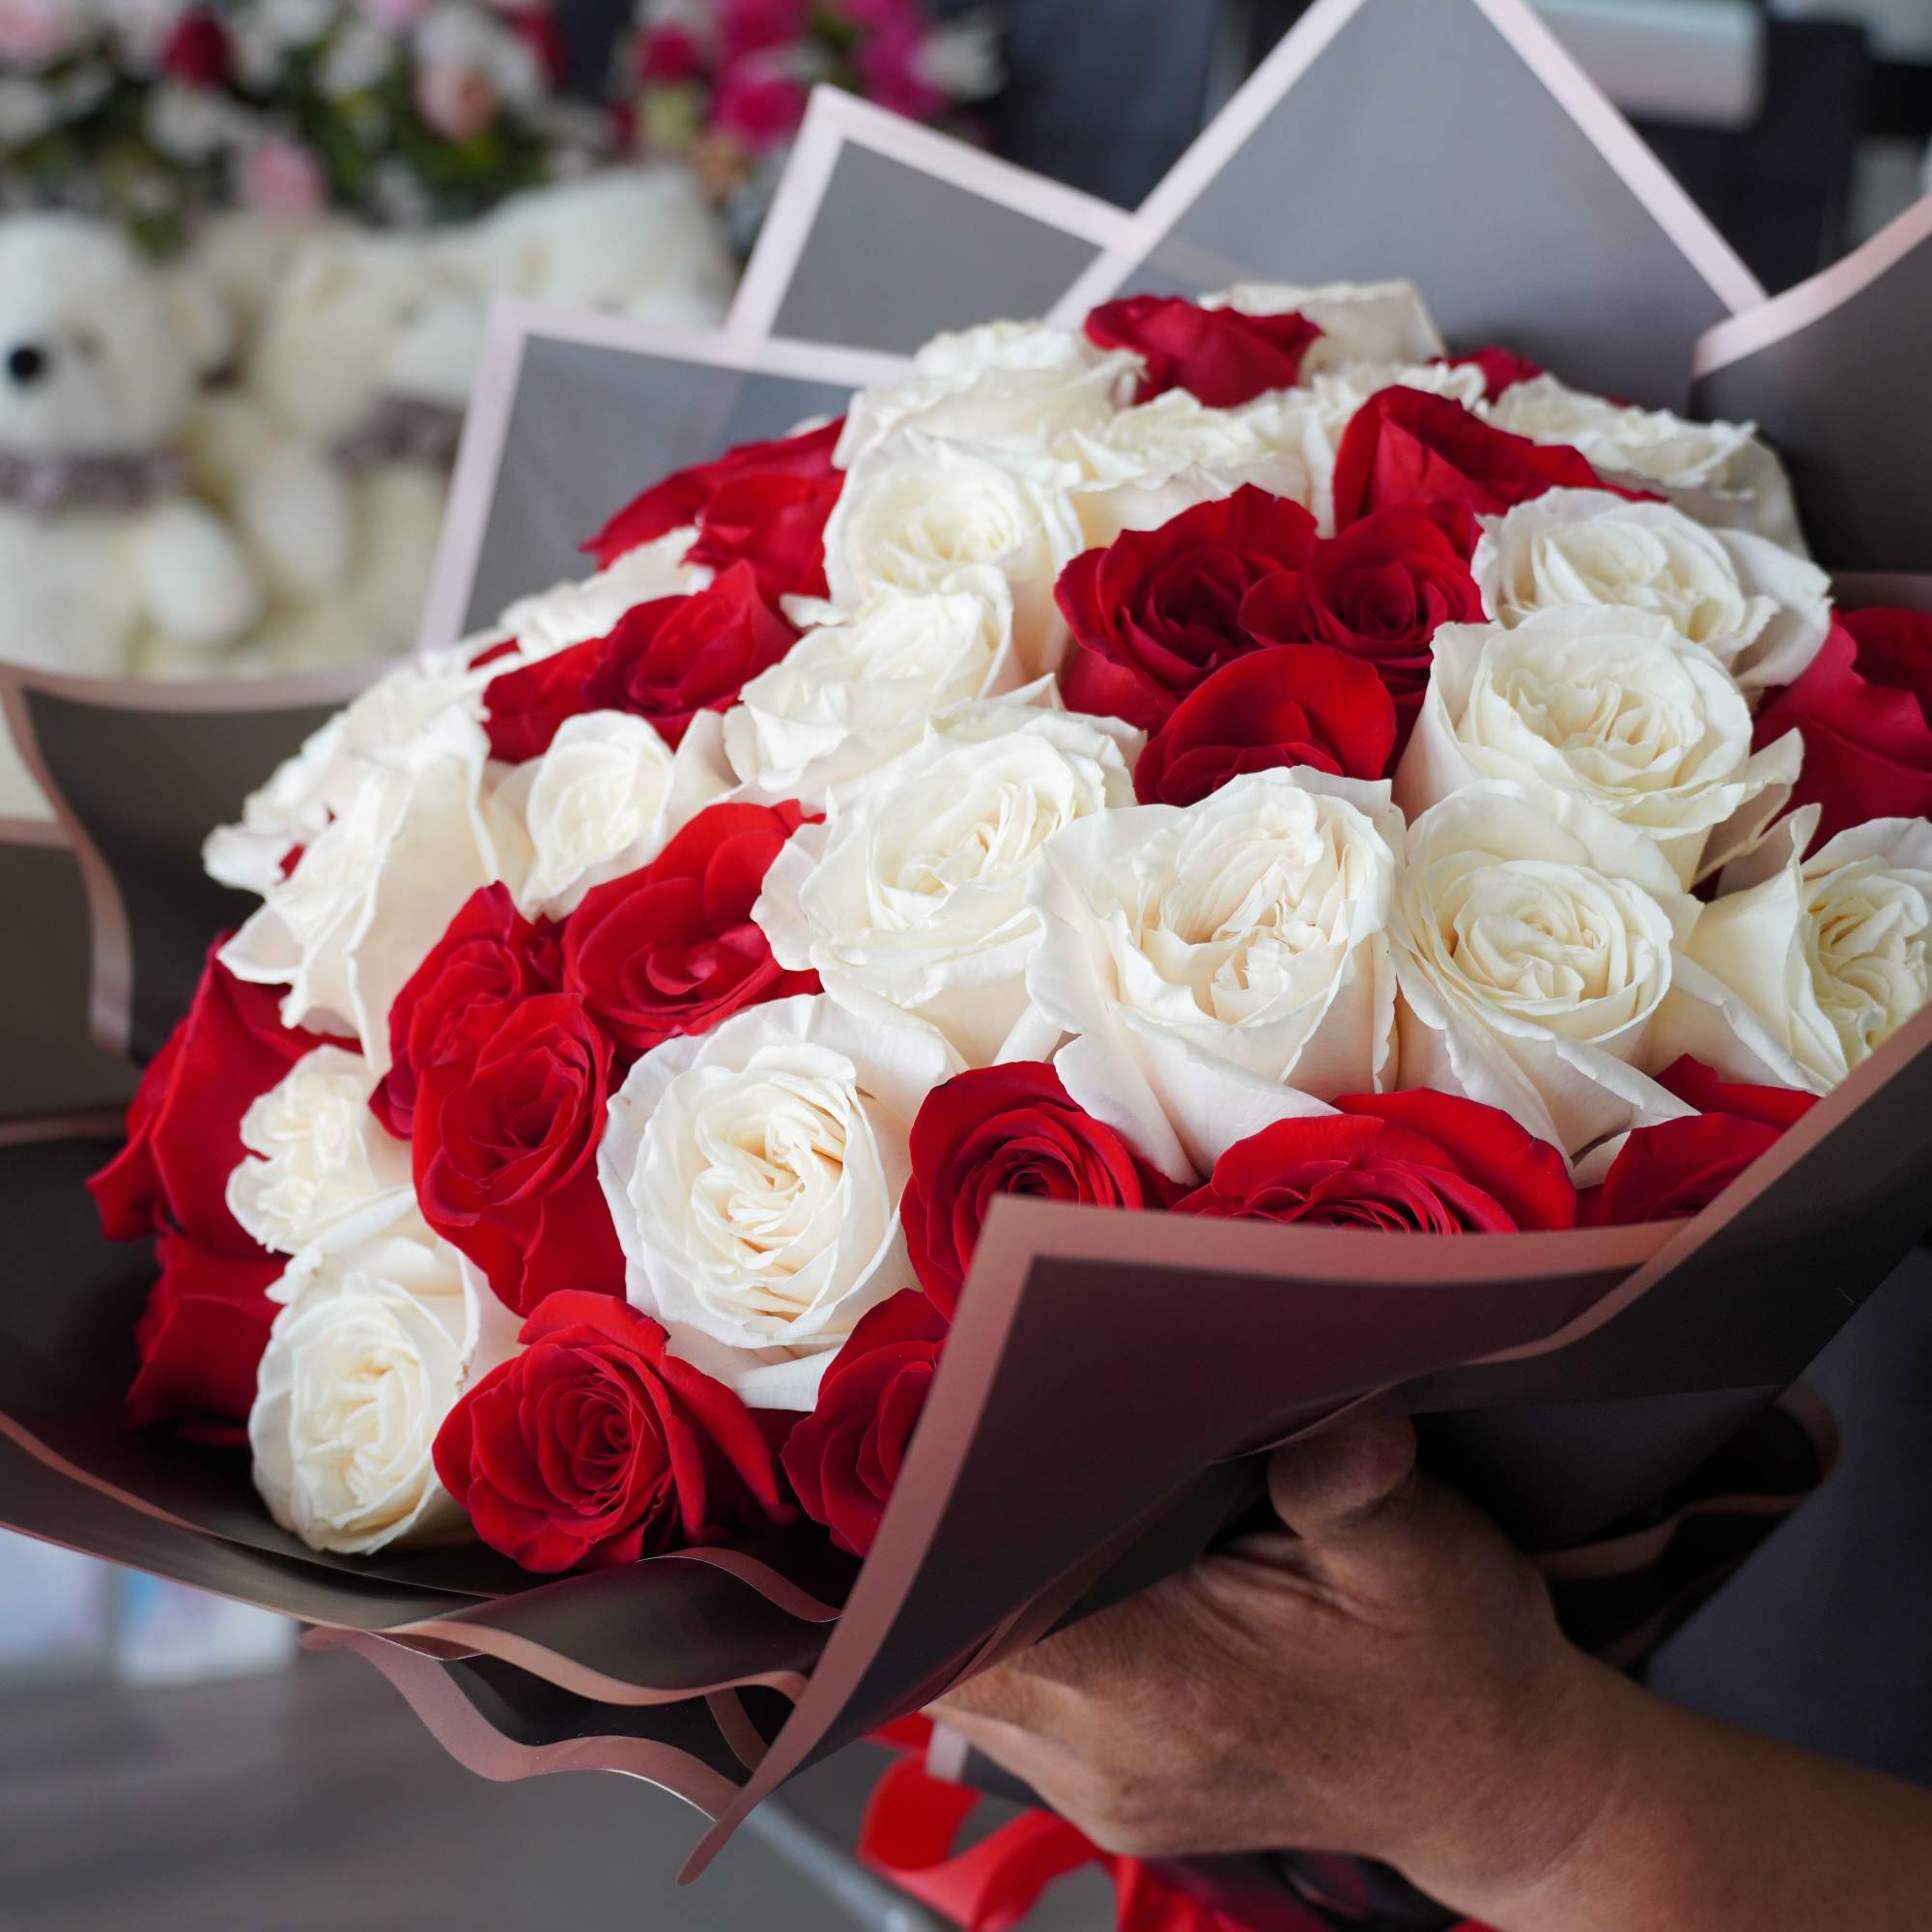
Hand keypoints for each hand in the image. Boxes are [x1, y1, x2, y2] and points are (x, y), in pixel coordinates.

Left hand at [931, 1417, 1622, 1913]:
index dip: (929, 1532)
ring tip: (989, 1486)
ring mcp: (1100, 1788)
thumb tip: (1325, 1413)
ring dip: (961, 1590)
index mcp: (1170, 1692)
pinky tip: (1041, 1560)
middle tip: (945, 1434)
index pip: (976, 1615)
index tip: (923, 1443)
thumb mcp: (1425, 1550)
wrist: (1499, 1785)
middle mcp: (1108, 1756)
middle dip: (933, 1545)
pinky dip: (1004, 1629)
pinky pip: (1006, 1704)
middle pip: (940, 1648)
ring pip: (957, 1681)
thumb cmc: (1458, 1662)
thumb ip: (1349, 1479)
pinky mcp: (1107, 1790)